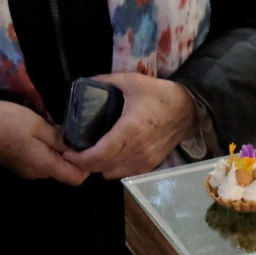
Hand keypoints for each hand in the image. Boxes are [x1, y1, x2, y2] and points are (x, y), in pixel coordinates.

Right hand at [0, 99, 87, 185]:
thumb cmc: (8, 122)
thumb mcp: (39, 125)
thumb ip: (61, 138)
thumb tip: (81, 146)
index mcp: (44, 165)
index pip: (76, 178)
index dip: (88, 164)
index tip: (92, 145)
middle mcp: (36, 173)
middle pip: (66, 171)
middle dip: (75, 155)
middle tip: (79, 133)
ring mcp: (26, 169)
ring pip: (54, 164)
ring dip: (61, 151)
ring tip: (64, 130)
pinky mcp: (19, 162)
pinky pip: (41, 160)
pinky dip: (49, 150)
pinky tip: (48, 133)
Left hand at [62, 72, 194, 178]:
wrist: (188, 108)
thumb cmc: (159, 94)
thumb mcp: (132, 81)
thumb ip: (107, 81)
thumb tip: (86, 82)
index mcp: (128, 131)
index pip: (97, 156)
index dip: (78, 158)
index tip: (67, 151)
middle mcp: (135, 151)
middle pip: (100, 167)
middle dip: (84, 162)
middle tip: (75, 150)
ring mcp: (143, 161)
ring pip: (110, 173)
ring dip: (98, 166)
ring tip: (92, 152)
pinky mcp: (149, 165)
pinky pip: (123, 173)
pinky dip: (113, 167)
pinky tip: (111, 154)